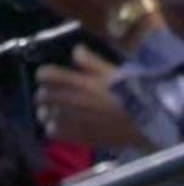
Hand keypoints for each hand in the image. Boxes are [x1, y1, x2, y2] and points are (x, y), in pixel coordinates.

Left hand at [35, 45, 151, 149]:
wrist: (145, 120)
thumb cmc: (131, 92)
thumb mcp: (111, 71)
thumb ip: (90, 61)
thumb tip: (76, 50)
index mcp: (76, 81)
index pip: (45, 74)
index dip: (46, 74)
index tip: (51, 76)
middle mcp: (68, 100)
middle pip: (41, 95)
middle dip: (45, 94)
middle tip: (54, 95)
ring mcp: (69, 119)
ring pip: (43, 115)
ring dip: (47, 112)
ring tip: (55, 112)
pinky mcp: (75, 136)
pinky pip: (53, 132)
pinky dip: (54, 128)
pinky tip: (62, 126)